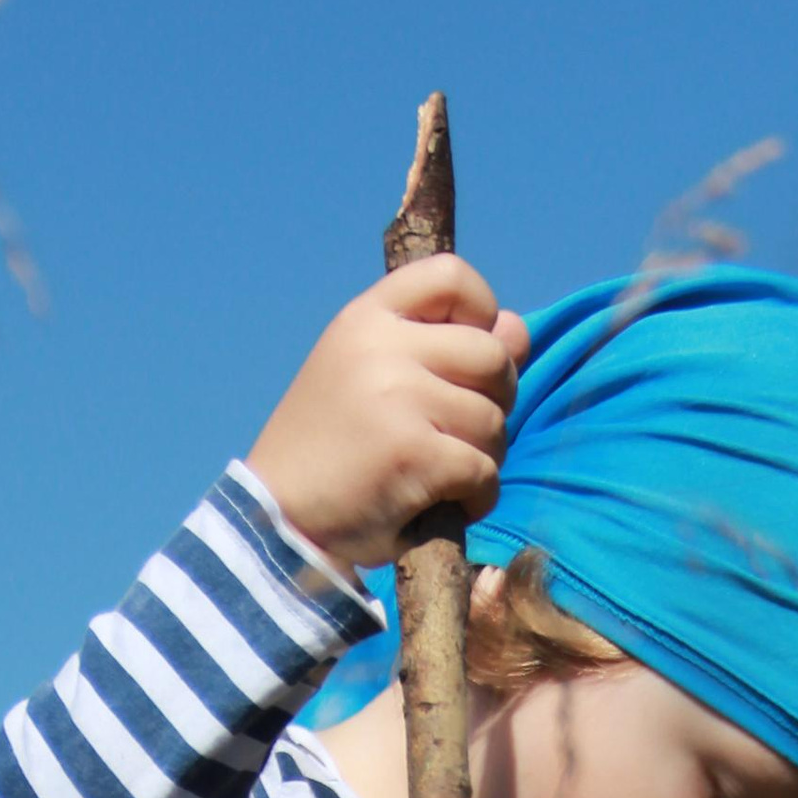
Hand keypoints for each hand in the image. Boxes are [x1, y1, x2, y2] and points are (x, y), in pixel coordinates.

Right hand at [247, 257, 527, 576]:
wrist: (278, 519)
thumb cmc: (334, 450)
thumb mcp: (372, 376)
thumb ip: (441, 347)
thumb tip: (519, 331)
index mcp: (367, 318)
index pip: (451, 278)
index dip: (482, 312)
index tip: (465, 360)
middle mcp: (382, 347)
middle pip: (492, 355)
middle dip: (497, 400)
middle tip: (464, 432)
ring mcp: (399, 399)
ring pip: (494, 419)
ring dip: (486, 456)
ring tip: (449, 475)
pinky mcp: (414, 454)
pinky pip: (484, 470)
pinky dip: (479, 496)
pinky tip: (450, 506)